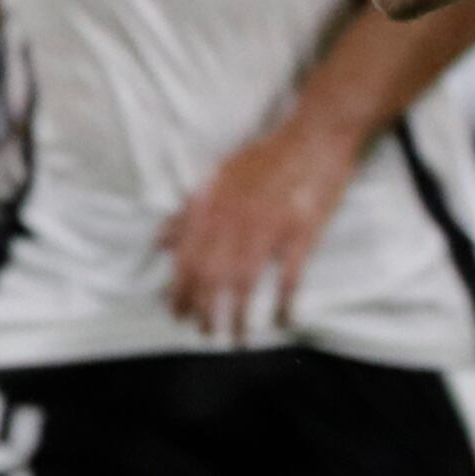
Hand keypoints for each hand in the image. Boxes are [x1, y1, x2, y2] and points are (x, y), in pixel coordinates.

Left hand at [160, 117, 355, 338]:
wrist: (314, 137)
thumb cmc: (266, 158)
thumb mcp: (219, 177)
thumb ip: (188, 211)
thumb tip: (160, 242)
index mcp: (212, 206)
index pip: (186, 258)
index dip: (179, 291)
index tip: (176, 313)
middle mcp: (235, 219)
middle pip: (211, 277)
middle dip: (203, 311)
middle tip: (203, 331)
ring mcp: (270, 227)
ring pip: (245, 284)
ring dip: (238, 317)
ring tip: (236, 338)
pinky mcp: (302, 233)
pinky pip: (289, 278)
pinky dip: (284, 304)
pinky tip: (282, 321)